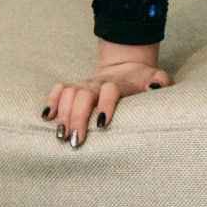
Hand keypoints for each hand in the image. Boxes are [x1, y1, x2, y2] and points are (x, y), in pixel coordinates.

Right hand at [40, 59, 175, 147]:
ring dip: (63, 113)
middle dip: (78, 117)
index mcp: (118, 83)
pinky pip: (59, 89)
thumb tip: (156, 87)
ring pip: (69, 93)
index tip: (102, 124)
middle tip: (75, 140)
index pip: (110, 90)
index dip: (106, 105)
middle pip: (83, 94)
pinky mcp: (74, 87)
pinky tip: (47, 117)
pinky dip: (51, 100)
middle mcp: (98, 83)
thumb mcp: (155, 77)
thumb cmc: (141, 80)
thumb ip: (160, 81)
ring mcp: (84, 84)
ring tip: (61, 135)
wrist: (125, 66)